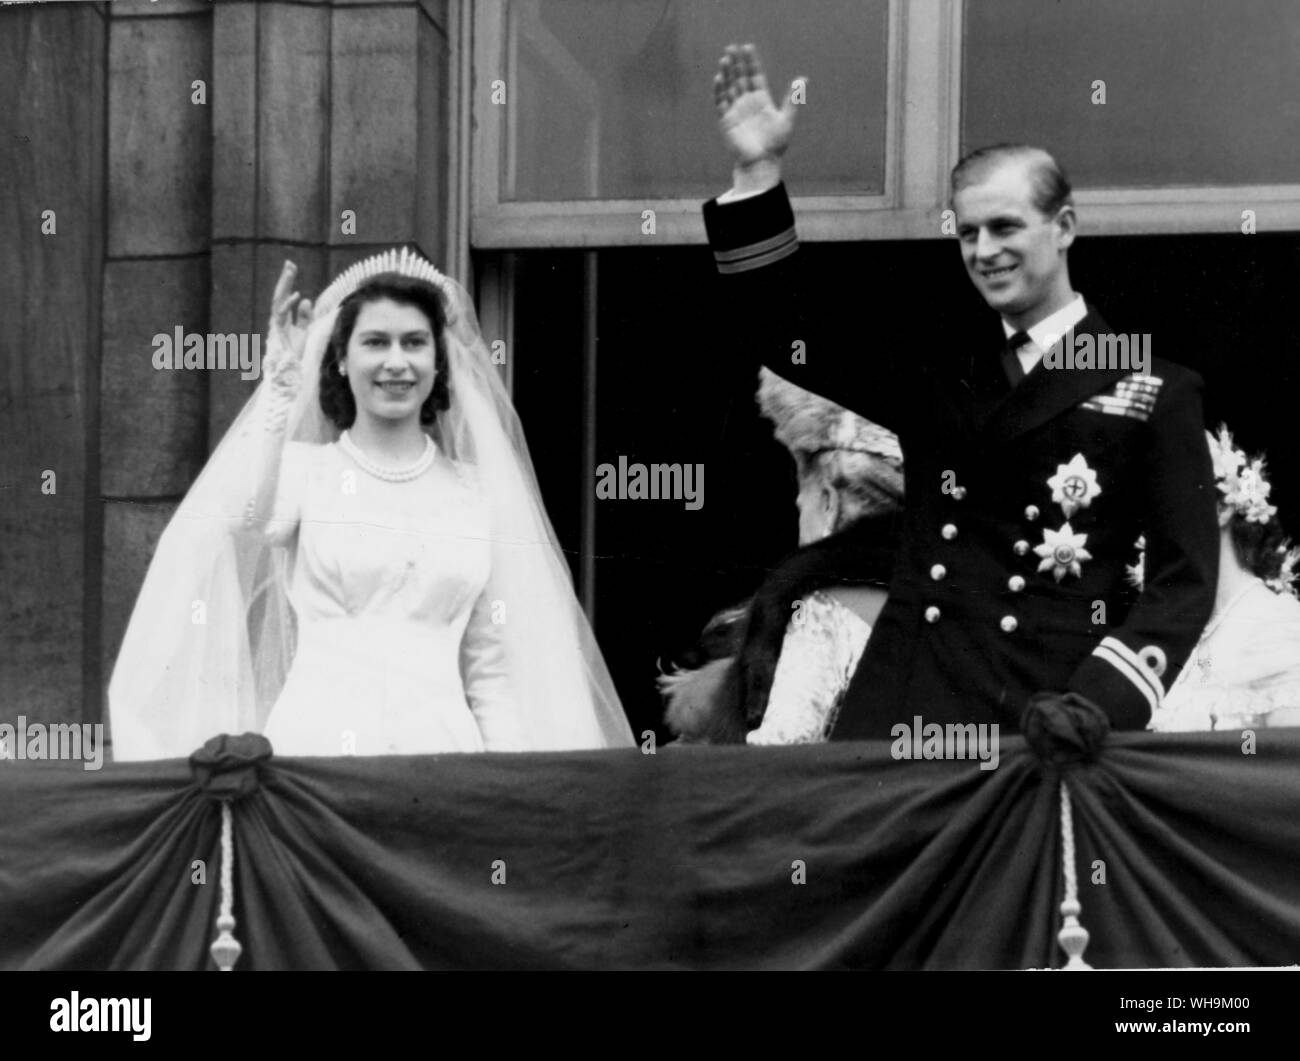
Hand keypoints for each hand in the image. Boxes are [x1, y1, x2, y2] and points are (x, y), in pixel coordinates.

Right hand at [266, 260, 312, 385]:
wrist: (287, 374)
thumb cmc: (294, 356)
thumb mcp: (304, 333)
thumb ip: (304, 317)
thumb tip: (306, 299)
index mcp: (282, 320)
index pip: (284, 296)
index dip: (287, 282)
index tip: (291, 267)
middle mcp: (277, 320)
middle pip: (279, 295)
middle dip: (284, 279)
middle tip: (290, 263)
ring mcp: (276, 326)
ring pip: (277, 301)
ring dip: (285, 286)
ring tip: (290, 272)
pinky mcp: (277, 333)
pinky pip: (281, 316)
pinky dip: (288, 305)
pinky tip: (297, 296)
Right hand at [713, 43, 799, 180]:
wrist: (762, 162)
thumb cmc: (776, 144)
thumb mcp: (787, 118)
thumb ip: (792, 98)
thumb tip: (803, 78)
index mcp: (762, 100)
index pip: (755, 75)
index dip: (751, 62)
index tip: (748, 47)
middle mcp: (747, 102)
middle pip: (740, 78)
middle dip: (736, 63)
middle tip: (732, 47)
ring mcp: (736, 110)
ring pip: (730, 87)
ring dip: (727, 73)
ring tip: (725, 58)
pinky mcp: (727, 120)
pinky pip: (721, 102)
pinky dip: (719, 90)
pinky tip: (719, 78)